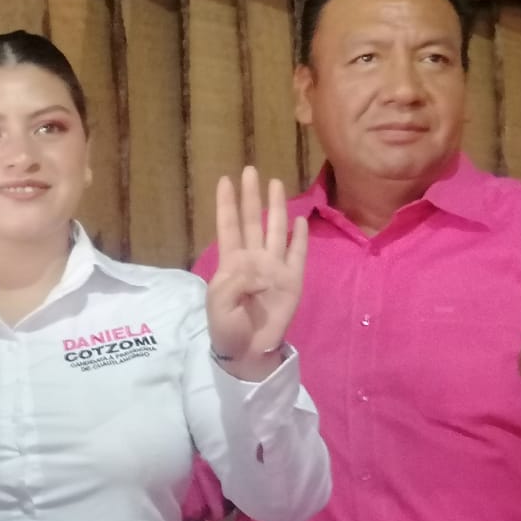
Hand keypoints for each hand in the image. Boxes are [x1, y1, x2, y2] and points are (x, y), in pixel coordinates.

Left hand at [206, 166, 307, 375]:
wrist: (248, 350)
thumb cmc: (227, 326)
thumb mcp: (219, 302)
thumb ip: (233, 282)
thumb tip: (255, 270)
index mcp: (231, 262)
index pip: (229, 226)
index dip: (227, 204)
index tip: (225, 180)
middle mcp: (253, 258)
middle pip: (253, 221)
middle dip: (252, 196)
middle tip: (251, 170)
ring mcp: (274, 268)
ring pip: (276, 230)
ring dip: (277, 208)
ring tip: (276, 183)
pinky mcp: (293, 280)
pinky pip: (297, 255)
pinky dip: (299, 238)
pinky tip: (301, 220)